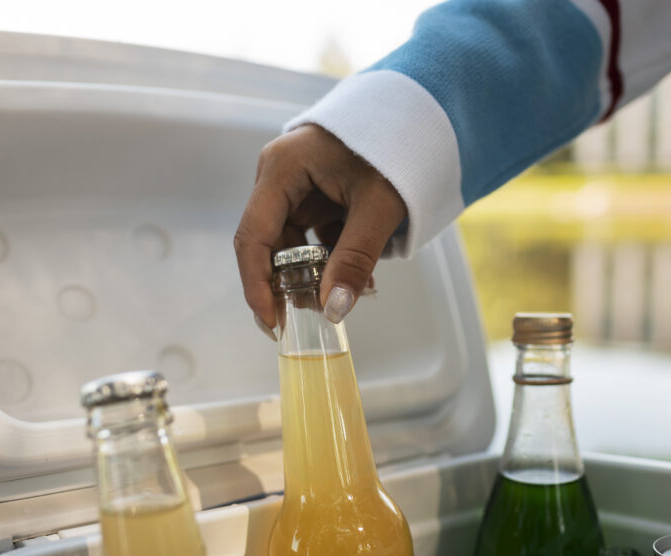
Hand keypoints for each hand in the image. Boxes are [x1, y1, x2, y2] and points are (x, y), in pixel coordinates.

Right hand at [234, 124, 406, 336]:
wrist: (417, 118)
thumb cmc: (394, 146)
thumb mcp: (378, 207)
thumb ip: (355, 258)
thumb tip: (333, 309)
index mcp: (281, 169)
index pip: (253, 237)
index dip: (256, 284)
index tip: (271, 321)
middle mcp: (278, 177)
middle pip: (269, 244)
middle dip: (290, 284)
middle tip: (313, 317)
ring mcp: (296, 186)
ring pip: (293, 244)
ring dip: (316, 275)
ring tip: (346, 298)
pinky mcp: (315, 195)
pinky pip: (314, 236)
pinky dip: (332, 259)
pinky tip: (359, 279)